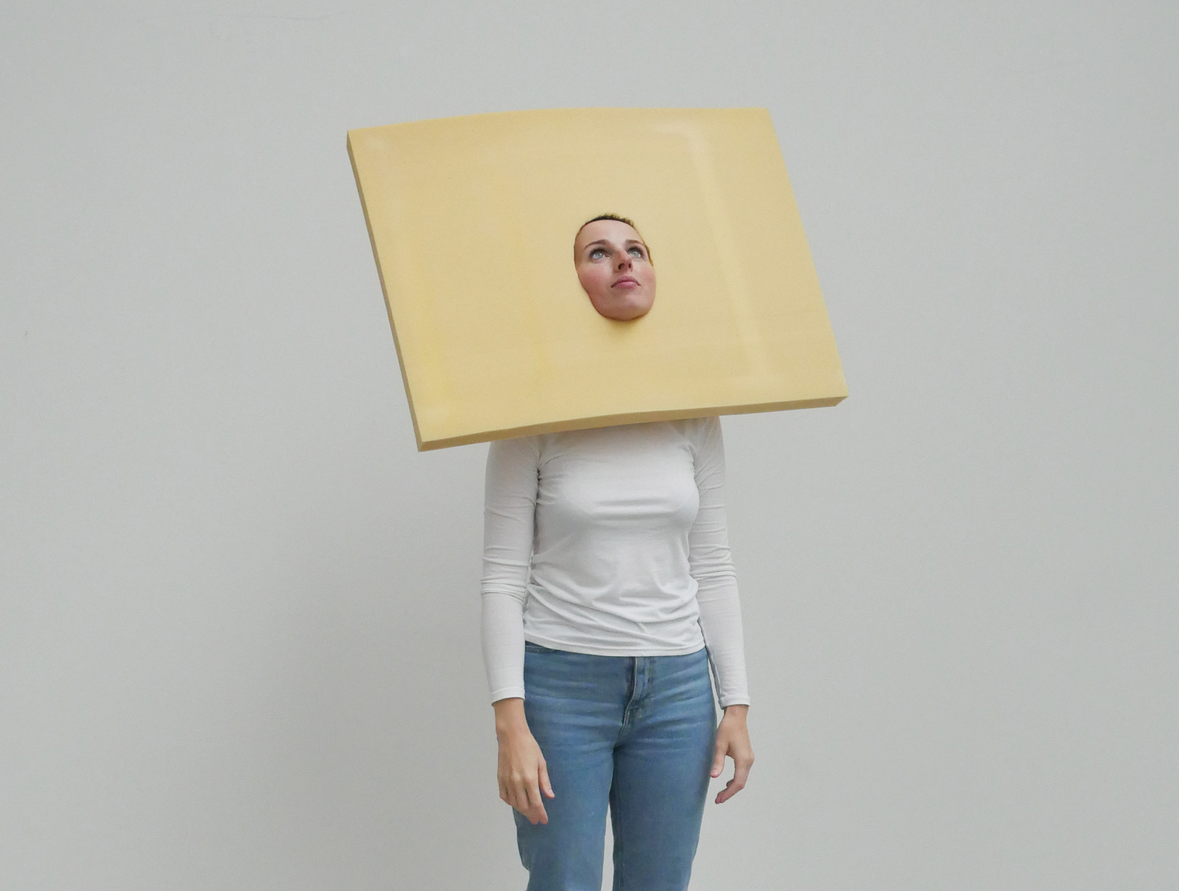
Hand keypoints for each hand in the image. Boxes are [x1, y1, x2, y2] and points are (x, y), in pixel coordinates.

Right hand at [493, 698, 554, 823]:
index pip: (536, 803)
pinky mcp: (500, 779)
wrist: (512, 736)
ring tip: (528, 812)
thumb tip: (550, 796)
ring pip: (514, 803)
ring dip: (522, 810)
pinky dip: (510, 802)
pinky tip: (516, 802)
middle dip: (531, 815)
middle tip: (536, 819)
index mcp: (530, 779)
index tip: (544, 821)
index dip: (541, 814)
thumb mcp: (541, 763)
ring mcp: (507, 781)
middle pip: (524, 806)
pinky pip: (504, 796)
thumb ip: (545, 781)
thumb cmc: (530, 747)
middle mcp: (517, 783)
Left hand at [711, 704, 752, 803]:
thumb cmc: (727, 728)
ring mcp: (749, 759)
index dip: (728, 793)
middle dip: (729, 793)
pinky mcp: (747, 756)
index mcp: (743, 760)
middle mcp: (749, 761)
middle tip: (717, 800)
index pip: (737, 783)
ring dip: (732, 787)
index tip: (718, 799)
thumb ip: (718, 761)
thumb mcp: (719, 745)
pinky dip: (735, 780)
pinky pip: (742, 772)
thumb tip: (713, 777)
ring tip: (720, 794)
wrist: (736, 716)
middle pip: (741, 783)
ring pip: (742, 778)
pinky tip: (727, 782)